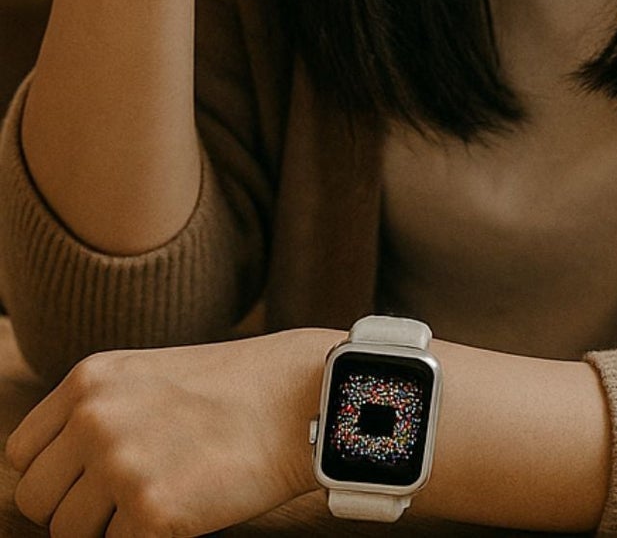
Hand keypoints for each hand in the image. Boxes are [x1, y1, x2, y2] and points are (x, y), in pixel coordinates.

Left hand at [5, 330, 335, 536]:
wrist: (305, 394)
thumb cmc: (240, 388)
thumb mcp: (154, 377)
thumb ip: (102, 413)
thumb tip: (61, 475)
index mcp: (91, 380)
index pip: (21, 454)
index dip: (56, 473)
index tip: (91, 477)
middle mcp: (94, 419)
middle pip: (36, 500)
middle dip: (75, 508)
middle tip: (130, 494)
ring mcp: (120, 465)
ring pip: (69, 535)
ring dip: (110, 528)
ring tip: (166, 494)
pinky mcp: (151, 511)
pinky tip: (188, 506)